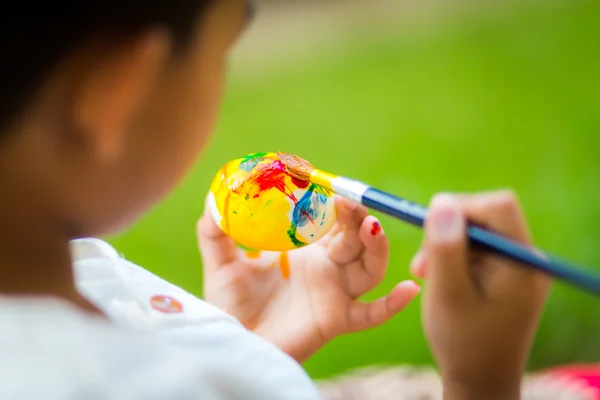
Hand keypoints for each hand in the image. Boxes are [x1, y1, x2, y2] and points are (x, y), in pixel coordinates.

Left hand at [197, 195, 419, 361]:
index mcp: (304, 250)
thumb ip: (216, 233)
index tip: (328, 181)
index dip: (332, 201)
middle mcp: (325, 268)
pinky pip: (371, 314)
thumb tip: (212, 200)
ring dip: (376, 248)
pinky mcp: (336, 319)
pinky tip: (409, 290)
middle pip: (354, 238)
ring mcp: (334, 293)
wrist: (234, 343)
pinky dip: (391, 304)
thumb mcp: (222, 264)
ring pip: (368, 268)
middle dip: (356, 217)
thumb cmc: (231, 305)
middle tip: (348, 200)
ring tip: (371, 227)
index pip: (328, 219)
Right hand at [411, 191, 550, 399]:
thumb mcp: (447, 292)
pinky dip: (455, 257)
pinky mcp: (509, 275)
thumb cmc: (462, 340)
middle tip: (422, 263)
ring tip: (427, 274)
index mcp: (521, 261)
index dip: (460, 206)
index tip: (429, 228)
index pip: (497, 206)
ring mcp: (520, 267)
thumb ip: (445, 246)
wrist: (481, 381)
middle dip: (448, 230)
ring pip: (478, 231)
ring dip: (447, 246)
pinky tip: (441, 279)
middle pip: (487, 215)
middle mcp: (528, 259)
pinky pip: (480, 249)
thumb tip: (443, 200)